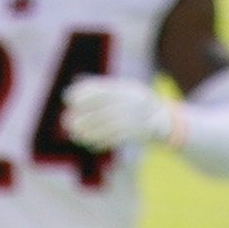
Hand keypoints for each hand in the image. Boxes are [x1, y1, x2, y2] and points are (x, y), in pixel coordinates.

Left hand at [53, 71, 171, 152]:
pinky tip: (88, 141)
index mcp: (126, 89)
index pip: (103, 89)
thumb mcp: (122, 89)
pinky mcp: (136, 133)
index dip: (84, 93)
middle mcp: (131, 102)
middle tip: (66, 121)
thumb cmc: (135, 102)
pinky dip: (100, 140)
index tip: (68, 98)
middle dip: (83, 115)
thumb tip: (75, 85)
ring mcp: (134, 118)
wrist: (163, 119)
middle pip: (104, 109)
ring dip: (88, 131)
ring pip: (108, 126)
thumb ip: (102, 88)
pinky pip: (115, 138)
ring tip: (74, 133)